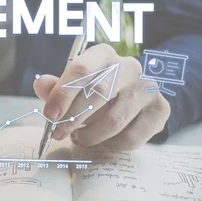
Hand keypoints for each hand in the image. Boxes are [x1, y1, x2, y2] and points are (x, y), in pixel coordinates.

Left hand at [33, 44, 170, 149]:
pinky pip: (132, 137)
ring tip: (79, 137)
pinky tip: (103, 141)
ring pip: (115, 120)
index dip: (63, 94)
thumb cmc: (96, 90)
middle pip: (99, 93)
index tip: (50, 116)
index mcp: (103, 55)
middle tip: (59, 133)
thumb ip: (56, 87)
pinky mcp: (160, 109)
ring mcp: (148, 88)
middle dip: (74, 118)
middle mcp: (129, 66)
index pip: (81, 69)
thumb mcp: (74, 86)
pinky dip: (111, 145)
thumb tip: (40, 85)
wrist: (135, 98)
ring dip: (91, 135)